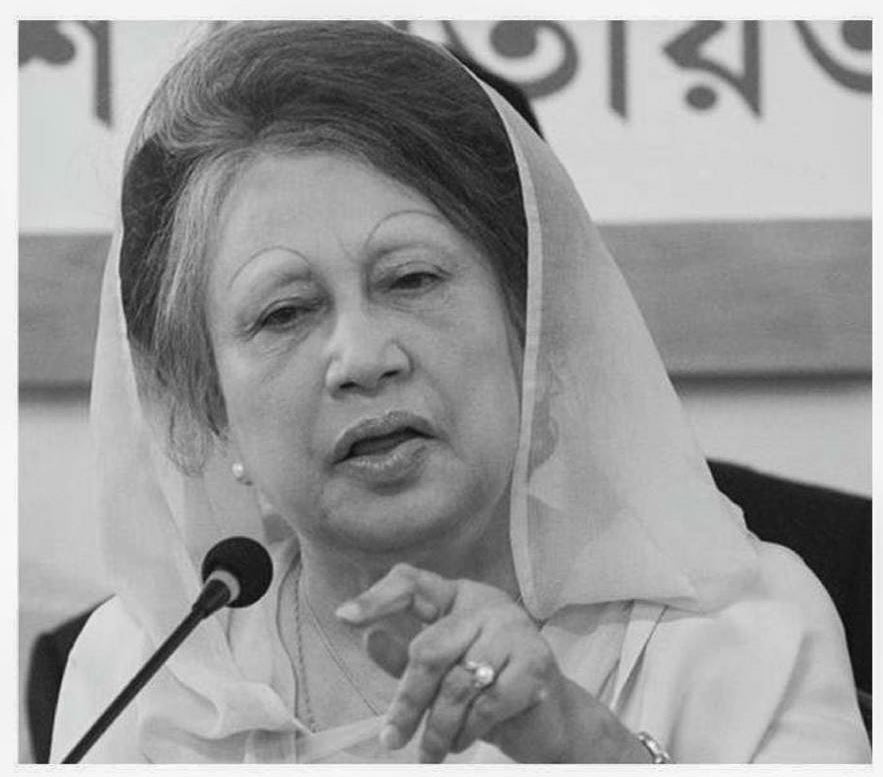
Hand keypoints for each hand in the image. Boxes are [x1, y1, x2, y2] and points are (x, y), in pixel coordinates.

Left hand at [335, 562, 650, 762]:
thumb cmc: (484, 689)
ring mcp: (515, 629)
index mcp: (458, 596)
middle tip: (392, 739)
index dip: (377, 598)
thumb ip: (403, 657)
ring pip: (457, 683)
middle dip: (408, 701)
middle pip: (429, 648)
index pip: (412, 583)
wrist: (546, 719)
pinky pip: (486, 703)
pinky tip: (462, 740)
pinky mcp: (536, 663)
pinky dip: (467, 731)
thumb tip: (367, 637)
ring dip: (437, 728)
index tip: (344, 617)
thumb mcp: (438, 674)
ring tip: (430, 752)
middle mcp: (486, 603)